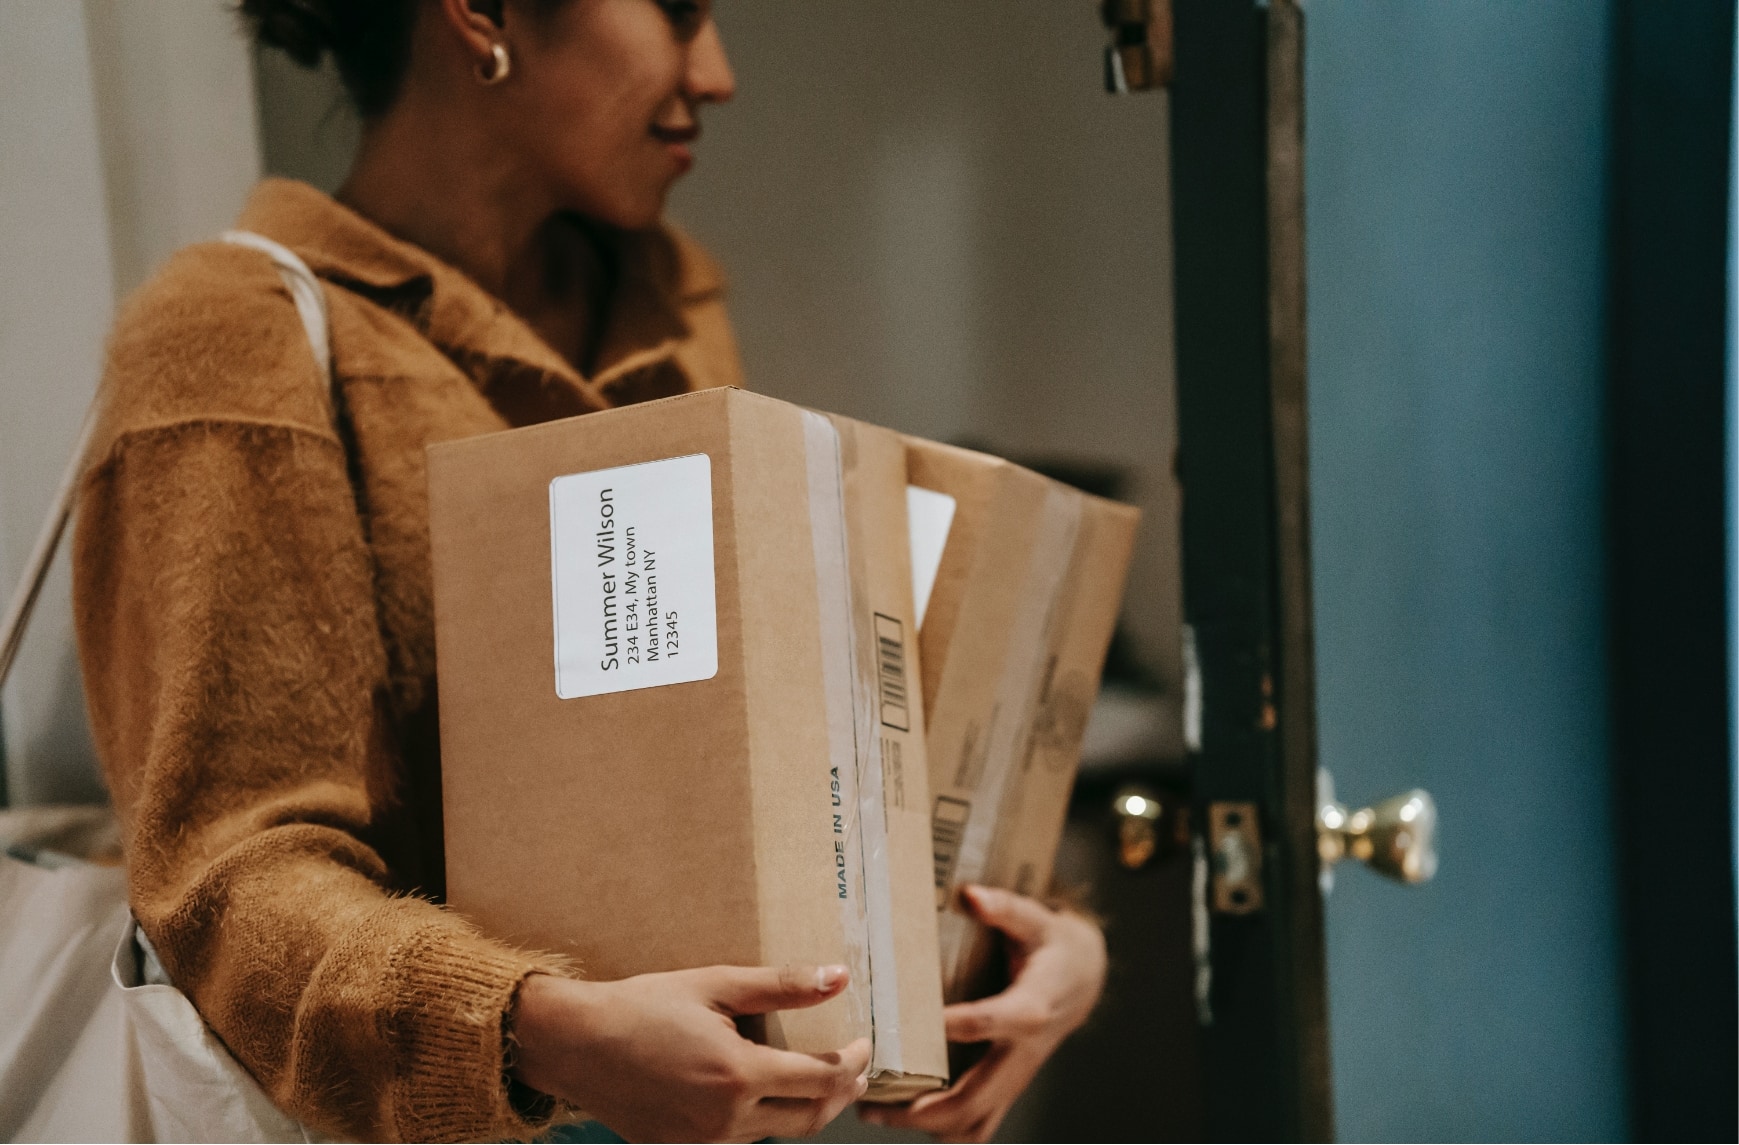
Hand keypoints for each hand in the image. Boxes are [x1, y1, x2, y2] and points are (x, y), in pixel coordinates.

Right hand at [512, 964, 871, 1142]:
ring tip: (817, 1077)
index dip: (853, 1063)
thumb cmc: (643, 1006)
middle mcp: (726, 1118)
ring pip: (777, 1132)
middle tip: (854, 1067)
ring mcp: (704, 1140)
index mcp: (738, 1075)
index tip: (864, 1043)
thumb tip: (837, 977)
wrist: (575, 1045)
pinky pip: (740, 1138)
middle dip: (841, 1093)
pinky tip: (763, 1091)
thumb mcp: (715, 984)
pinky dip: (765, 1117)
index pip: (822, 1080)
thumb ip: (781, 986)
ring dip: (805, 1107)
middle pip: (810, 1119)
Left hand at [860, 885, 1106, 1142]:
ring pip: (975, 1120)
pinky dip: (945, 1128)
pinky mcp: (1009, 1084)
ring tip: (876, 1111)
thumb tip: (970, 895)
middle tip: (872, 1101)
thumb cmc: (1054, 946)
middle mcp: (1023, 1050)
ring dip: (927, 1126)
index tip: (909, 1029)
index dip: (957, 1027)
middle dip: (924, 1108)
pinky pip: (980, 1121)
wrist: (1084, 977)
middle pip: (976, 1096)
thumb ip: (1005, 908)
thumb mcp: (1037, 919)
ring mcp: (1016, 1074)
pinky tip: (905, 1117)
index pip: (992, 1022)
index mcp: (1031, 1007)